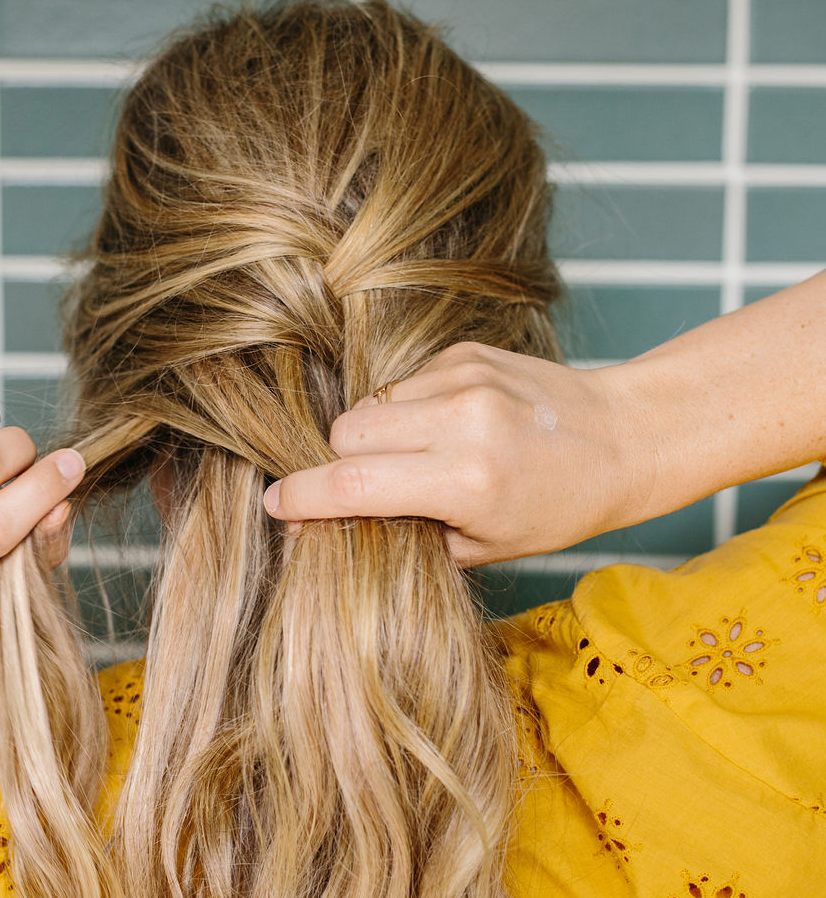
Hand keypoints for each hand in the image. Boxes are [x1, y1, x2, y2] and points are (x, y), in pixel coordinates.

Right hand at [263, 342, 648, 566]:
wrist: (621, 438)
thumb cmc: (556, 507)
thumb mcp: (483, 546)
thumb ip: (404, 533)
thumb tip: (327, 524)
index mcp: (468, 481)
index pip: (355, 483)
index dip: (303, 497)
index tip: (275, 506)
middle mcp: (463, 421)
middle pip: (346, 434)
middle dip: (342, 463)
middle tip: (370, 489)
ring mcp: (464, 377)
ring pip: (368, 405)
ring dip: (374, 436)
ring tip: (420, 460)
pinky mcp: (465, 351)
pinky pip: (400, 384)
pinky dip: (406, 411)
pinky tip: (446, 429)